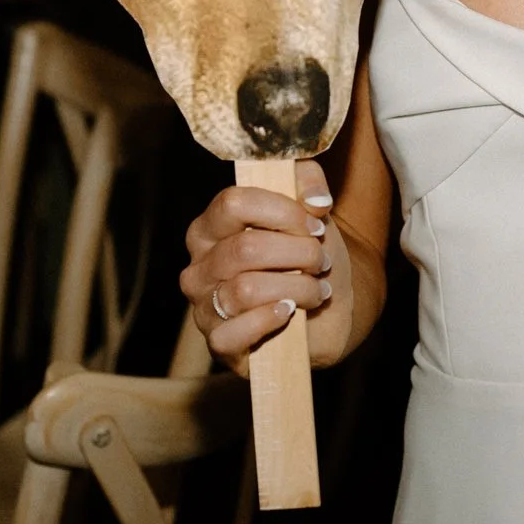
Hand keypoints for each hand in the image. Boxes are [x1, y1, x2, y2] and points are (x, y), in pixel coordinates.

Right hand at [181, 158, 337, 366]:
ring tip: (316, 289)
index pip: (233, 203)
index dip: (283, 211)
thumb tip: (315, 199)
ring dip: (296, 287)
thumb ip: (308, 180)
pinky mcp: (218, 343)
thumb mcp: (310, 209)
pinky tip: (289, 312)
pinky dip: (269, 320)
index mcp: (210, 227)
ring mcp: (204, 306)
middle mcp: (199, 265)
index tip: (316, 223)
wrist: (324, 309)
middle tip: (322, 261)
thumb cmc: (306, 256)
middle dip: (298, 253)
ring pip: (246, 289)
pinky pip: (235, 331)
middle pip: (246, 248)